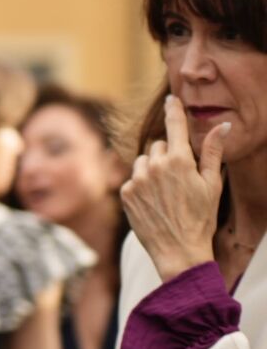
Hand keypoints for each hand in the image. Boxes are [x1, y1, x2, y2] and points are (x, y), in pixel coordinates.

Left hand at [122, 94, 227, 281]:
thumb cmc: (201, 218)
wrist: (178, 249)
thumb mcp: (212, 185)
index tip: (171, 99)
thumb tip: (222, 125)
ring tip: (167, 192)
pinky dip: (142, 184)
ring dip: (153, 169)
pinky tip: (154, 201)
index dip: (174, 111)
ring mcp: (137, 178)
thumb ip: (214, 152)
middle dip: (169, 155)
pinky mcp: (124, 191)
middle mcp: (155, 166)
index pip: (175, 126)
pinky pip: (133, 177)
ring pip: (144, 160)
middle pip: (160, 146)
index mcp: (180, 161)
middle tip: (181, 178)